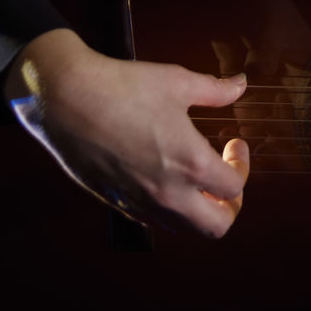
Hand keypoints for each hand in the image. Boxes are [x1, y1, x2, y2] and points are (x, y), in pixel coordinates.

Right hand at [4, 28, 249, 238]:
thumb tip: (241, 84)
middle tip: (225, 176)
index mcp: (190, 163)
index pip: (234, 188)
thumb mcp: (178, 82)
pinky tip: (166, 176)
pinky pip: (155, 221)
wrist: (67, 99)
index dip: (242, 166)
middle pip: (216, 227)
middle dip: (230, 206)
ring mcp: (140, 202)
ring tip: (198, 178)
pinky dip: (171, 209)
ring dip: (201, 211)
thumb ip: (216, 90)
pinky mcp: (117, 202)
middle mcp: (168, 193)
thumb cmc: (124, 87)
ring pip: (184, 229)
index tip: (235, 144)